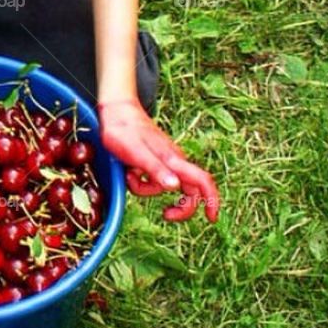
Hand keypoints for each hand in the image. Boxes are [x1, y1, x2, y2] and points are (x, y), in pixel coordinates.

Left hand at [97, 98, 219, 223]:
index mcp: (172, 160)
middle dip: (180, 206)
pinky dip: (140, 182)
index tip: (211, 217)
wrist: (115, 110)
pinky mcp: (153, 159)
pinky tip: (129, 171)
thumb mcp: (136, 153)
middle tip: (166, 215)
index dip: (211, 200)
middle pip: (189, 189)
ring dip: (147, 189)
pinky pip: (152, 179)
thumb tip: (175, 187)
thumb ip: (155, 169)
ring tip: (130, 175)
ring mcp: (164, 160)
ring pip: (164, 186)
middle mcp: (173, 160)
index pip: (202, 180)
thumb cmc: (123, 130)